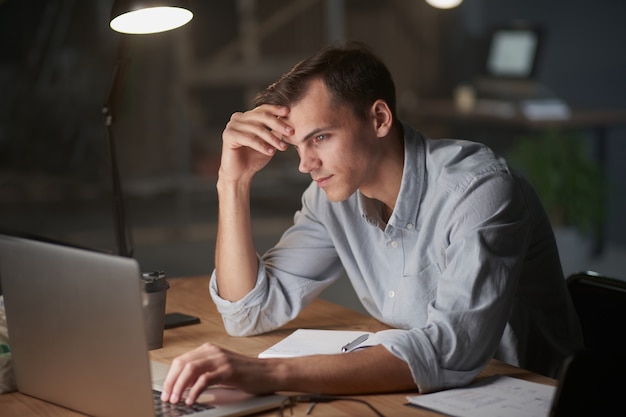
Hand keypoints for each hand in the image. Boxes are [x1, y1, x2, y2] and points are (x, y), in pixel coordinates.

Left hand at [159, 343, 275, 404]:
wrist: (268, 372)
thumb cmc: (245, 373)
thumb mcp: (219, 370)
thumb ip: (202, 373)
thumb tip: (182, 386)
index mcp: (208, 350)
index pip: (180, 360)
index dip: (170, 377)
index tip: (165, 391)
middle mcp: (212, 351)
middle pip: (182, 364)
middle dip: (171, 382)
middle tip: (167, 398)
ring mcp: (220, 359)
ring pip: (190, 369)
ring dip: (179, 387)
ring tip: (176, 400)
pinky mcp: (228, 370)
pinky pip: (205, 379)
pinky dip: (194, 391)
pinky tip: (191, 400)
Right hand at [219, 104, 292, 182]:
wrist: (241, 174)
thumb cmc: (254, 158)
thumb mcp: (269, 142)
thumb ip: (276, 130)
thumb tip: (288, 118)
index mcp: (246, 117)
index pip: (263, 109)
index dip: (276, 109)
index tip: (288, 112)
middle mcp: (237, 118)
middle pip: (261, 116)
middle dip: (278, 124)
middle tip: (291, 132)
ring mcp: (232, 126)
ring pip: (257, 129)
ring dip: (272, 138)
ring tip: (283, 147)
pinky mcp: (228, 136)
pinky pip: (249, 139)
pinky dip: (262, 145)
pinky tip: (271, 152)